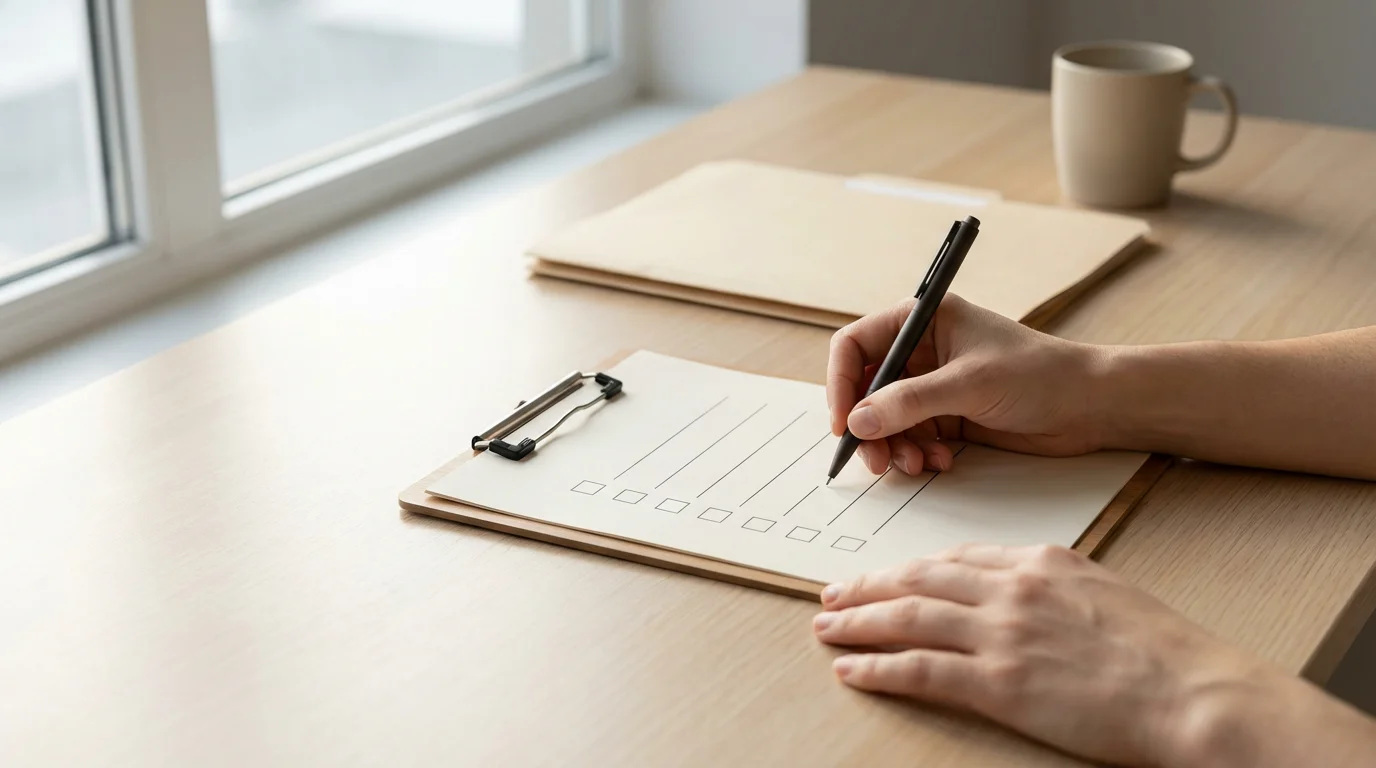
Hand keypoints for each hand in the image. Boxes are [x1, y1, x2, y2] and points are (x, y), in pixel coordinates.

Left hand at [812, 545, 1283, 766]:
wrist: (1193, 693)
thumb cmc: (1163, 651)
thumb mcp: (1103, 592)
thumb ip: (1052, 585)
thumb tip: (1018, 592)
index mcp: (1038, 562)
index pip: (954, 558)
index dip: (909, 568)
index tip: (885, 575)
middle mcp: (1011, 589)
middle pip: (918, 579)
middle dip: (869, 585)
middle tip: (834, 593)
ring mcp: (1001, 633)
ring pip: (908, 617)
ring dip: (859, 621)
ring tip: (827, 626)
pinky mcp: (999, 682)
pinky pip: (919, 669)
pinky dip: (878, 667)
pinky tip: (852, 668)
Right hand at [827, 294, 1109, 474]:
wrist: (1090, 406)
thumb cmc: (1040, 374)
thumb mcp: (969, 384)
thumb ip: (910, 402)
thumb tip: (857, 421)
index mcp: (923, 320)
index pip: (856, 345)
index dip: (841, 383)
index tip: (843, 422)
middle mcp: (922, 350)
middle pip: (865, 388)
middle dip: (867, 426)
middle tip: (874, 460)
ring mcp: (933, 385)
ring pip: (885, 419)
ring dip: (893, 446)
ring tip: (915, 465)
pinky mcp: (947, 415)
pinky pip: (910, 437)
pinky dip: (916, 453)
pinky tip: (939, 462)